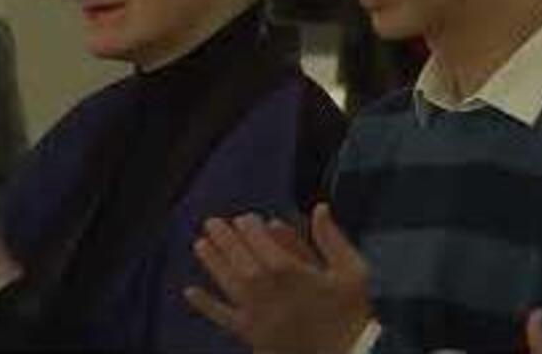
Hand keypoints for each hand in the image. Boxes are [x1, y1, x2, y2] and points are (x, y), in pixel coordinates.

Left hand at [184, 204, 371, 353]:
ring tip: (200, 244)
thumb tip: (320, 208)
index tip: (244, 218)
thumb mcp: (352, 271)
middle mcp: (266, 288)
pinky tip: (189, 292)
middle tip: (212, 223)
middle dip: (225, 237)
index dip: (249, 226)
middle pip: (239, 257)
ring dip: (212, 261)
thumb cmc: (351, 314)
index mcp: (289, 270)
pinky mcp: (251, 334)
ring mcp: (256, 312)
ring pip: (227, 280)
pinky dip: (206, 305)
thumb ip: (331, 238)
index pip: (260, 240)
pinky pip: (223, 317)